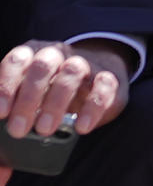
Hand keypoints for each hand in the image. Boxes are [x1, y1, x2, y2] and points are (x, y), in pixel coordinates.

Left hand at [0, 40, 132, 185]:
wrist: (96, 81)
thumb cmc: (50, 95)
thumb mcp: (28, 100)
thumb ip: (12, 113)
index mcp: (33, 57)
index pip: (18, 60)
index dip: (7, 84)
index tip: (1, 113)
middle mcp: (58, 55)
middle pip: (43, 65)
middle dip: (29, 98)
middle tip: (18, 130)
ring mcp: (86, 64)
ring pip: (73, 71)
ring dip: (57, 101)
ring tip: (46, 130)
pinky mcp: (109, 77)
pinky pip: (104, 86)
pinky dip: (93, 107)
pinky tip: (82, 128)